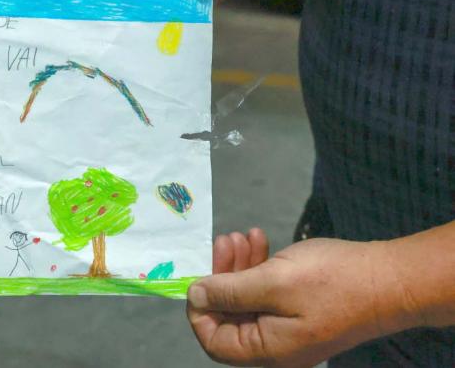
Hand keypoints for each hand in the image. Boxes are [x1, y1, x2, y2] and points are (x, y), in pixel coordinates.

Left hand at [187, 232, 404, 366]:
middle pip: (230, 315)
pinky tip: (260, 240)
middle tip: (225, 240)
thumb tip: (194, 296)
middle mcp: (275, 346)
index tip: (200, 274)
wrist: (391, 278)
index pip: (213, 339)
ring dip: (239, 265)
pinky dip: (259, 266)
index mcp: (266, 349)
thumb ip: (229, 291)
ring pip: (248, 298)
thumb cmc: (332, 281)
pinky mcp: (301, 309)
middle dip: (221, 276)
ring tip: (242, 235)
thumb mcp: (272, 282)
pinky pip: (268, 292)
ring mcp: (289, 328)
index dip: (199, 307)